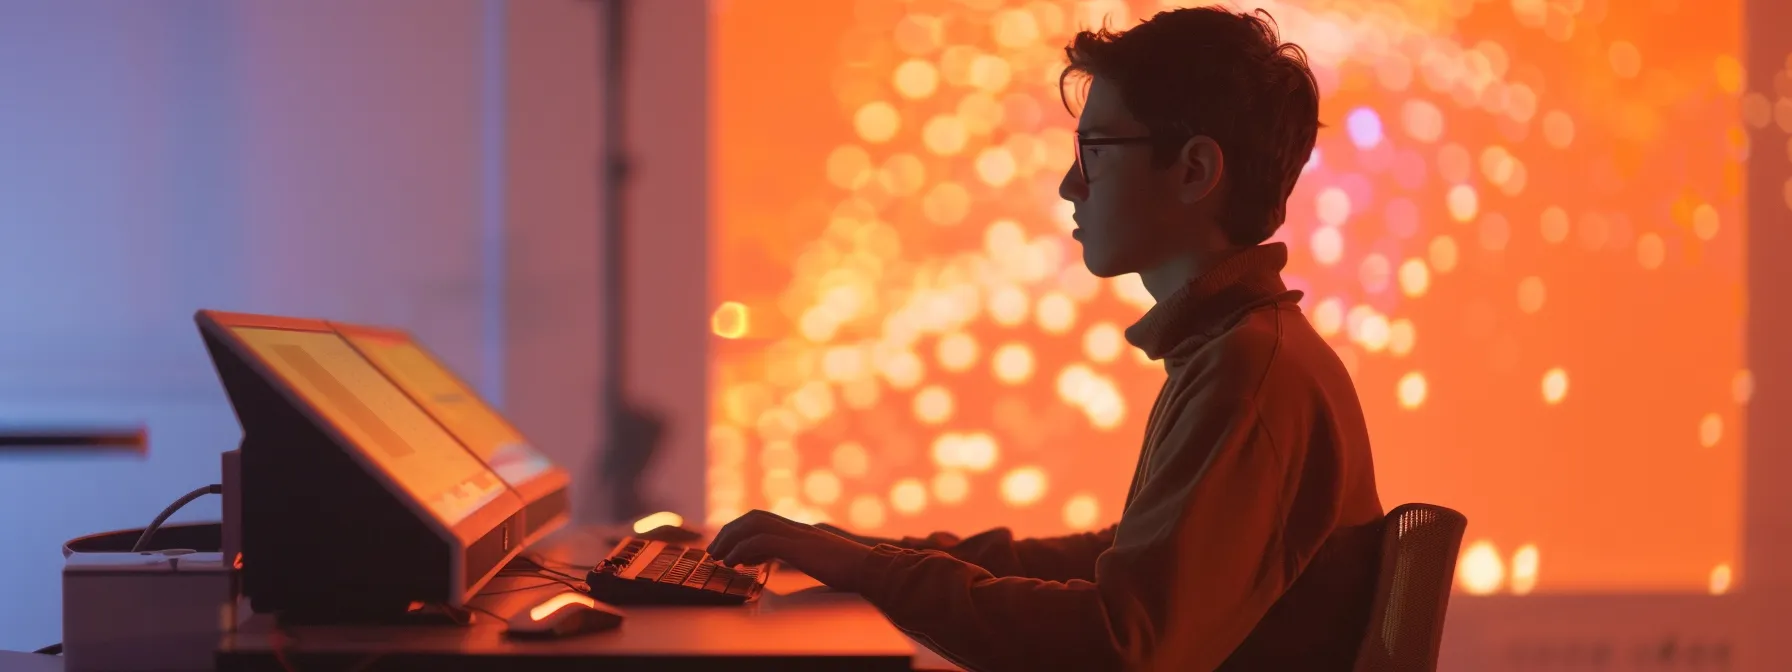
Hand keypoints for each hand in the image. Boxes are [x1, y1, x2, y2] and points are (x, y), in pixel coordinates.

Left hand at [707, 510, 875, 590]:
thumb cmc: (850, 570)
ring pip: (755, 524)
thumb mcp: (818, 561)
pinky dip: (743, 550)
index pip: (763, 520)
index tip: (727, 548)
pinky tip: (734, 563)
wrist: (872, 569)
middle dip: (730, 532)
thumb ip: (799, 556)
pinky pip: (764, 541)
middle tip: (714, 551)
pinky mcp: (800, 547)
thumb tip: (780, 561)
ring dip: (731, 539)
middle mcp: (797, 528)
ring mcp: (799, 535)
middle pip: (754, 517)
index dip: (740, 531)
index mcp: (800, 531)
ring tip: (718, 557)